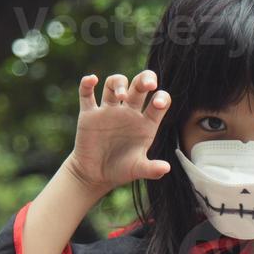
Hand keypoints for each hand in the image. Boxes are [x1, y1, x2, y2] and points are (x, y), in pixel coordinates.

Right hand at [65, 71, 171, 195]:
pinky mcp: (89, 114)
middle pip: (138, 86)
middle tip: (148, 84)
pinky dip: (86, 84)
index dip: (161, 98)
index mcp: (146, 123)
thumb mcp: (137, 169)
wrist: (95, 174)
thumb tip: (166, 168)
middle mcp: (129, 112)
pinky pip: (86, 94)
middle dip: (144, 79)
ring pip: (113, 84)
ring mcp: (109, 111)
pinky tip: (92, 80)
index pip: (159, 102)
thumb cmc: (121, 170)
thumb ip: (151, 169)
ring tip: (121, 96)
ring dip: (118, 83)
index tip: (157, 103)